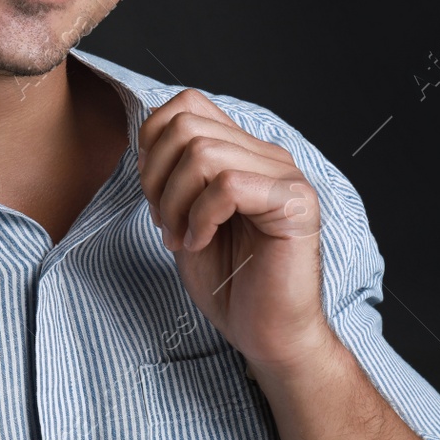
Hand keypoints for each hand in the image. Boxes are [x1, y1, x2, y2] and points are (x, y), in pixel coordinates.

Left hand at [137, 88, 332, 369]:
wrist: (268, 335)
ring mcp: (285, 176)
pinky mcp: (294, 203)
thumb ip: (173, 177)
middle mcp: (267, 156)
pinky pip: (228, 185)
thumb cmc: (229, 283)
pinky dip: (200, 217)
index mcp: (243, 153)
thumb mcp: (184, 219)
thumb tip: (145, 142)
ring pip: (204, 152)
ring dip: (175, 200)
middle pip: (187, 125)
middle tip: (162, 223)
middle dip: (157, 176)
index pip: (188, 104)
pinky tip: (201, 243)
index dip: (153, 142)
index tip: (152, 194)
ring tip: (180, 237)